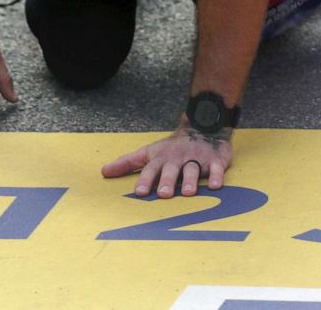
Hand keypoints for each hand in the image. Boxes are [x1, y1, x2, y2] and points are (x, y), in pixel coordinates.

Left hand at [101, 124, 232, 197]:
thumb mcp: (148, 152)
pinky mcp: (215, 160)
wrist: (202, 126)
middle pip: (172, 170)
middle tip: (164, 194)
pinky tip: (216, 186)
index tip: (140, 192)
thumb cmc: (171, 147)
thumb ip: (127, 163)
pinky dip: (217, 176)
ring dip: (191, 180)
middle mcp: (178, 158)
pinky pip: (216, 168)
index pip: (151, 169)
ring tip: (189, 193)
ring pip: (193, 169)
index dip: (145, 180)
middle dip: (168, 181)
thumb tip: (104, 172)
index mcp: (161, 158)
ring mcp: (197, 158)